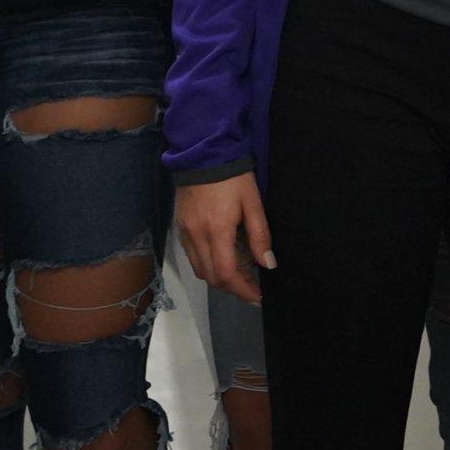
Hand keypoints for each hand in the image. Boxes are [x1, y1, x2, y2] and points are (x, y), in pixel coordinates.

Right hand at [176, 173, 275, 304]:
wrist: (202, 153)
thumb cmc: (233, 177)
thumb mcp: (253, 203)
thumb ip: (260, 236)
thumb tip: (268, 264)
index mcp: (217, 231)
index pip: (226, 274)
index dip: (243, 290)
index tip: (258, 297)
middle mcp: (197, 236)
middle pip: (211, 277)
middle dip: (232, 288)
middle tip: (252, 289)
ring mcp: (185, 232)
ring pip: (199, 269)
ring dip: (218, 279)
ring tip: (239, 277)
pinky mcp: (180, 226)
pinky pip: (192, 256)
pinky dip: (206, 265)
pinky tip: (221, 258)